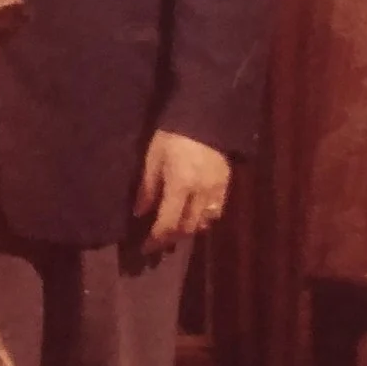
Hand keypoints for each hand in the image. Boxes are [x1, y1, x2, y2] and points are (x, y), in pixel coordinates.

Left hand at [136, 130, 230, 255]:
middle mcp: (200, 194)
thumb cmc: (172, 136)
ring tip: (174, 231)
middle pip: (187, 228)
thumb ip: (147, 188)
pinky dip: (204, 219)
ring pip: (204, 223)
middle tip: (157, 244)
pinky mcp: (226, 185)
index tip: (145, 248)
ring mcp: (216, 190)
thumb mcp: (152, 158)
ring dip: (188, 231)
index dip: (156, 240)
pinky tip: (194, 217)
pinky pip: (216, 211)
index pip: (168, 224)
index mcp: (180, 187)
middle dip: (171, 239)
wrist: (205, 117)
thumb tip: (139, 213)